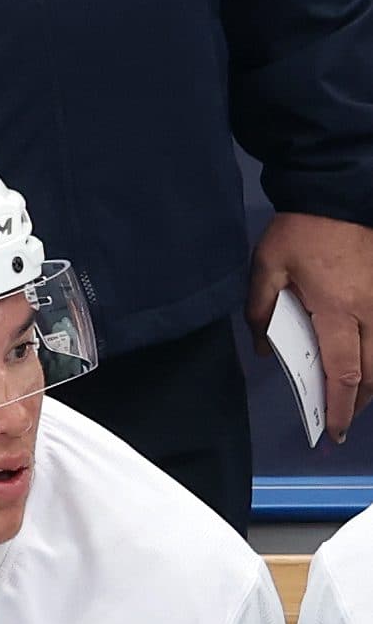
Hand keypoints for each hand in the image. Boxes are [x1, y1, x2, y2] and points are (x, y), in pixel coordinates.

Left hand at [249, 212, 372, 442]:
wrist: (337, 194)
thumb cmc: (301, 230)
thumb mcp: (266, 266)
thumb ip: (261, 309)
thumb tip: (265, 349)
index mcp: (337, 309)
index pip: (343, 370)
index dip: (339, 405)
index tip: (333, 430)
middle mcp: (371, 311)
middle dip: (358, 401)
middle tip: (341, 421)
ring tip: (352, 397)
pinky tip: (365, 362)